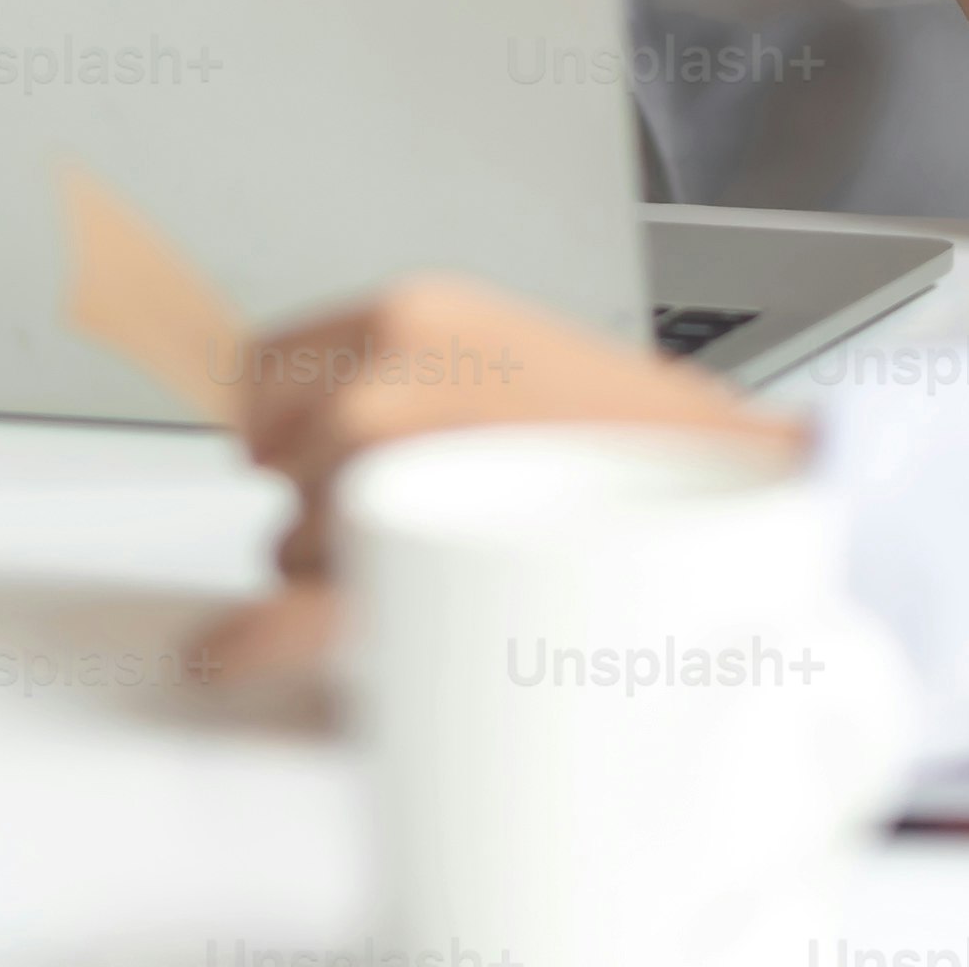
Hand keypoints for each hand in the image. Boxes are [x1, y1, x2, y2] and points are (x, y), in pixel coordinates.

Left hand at [192, 273, 797, 682]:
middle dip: (327, 499)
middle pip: (277, 465)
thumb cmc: (644, 440)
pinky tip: (225, 656)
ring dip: (349, 565)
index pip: (259, 370)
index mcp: (412, 313)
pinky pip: (284, 617)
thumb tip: (309, 420)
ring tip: (461, 557)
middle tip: (426, 514)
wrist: (742, 497)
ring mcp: (389, 472)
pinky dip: (247, 645)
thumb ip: (409, 367)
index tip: (301, 449)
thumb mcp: (510, 349)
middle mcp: (386, 378)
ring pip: (295, 545)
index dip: (282, 423)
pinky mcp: (398, 570)